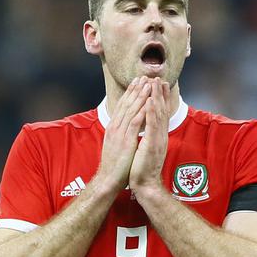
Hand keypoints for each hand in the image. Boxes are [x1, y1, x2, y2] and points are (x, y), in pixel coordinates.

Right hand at [94, 78, 152, 192]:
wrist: (108, 180)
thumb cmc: (114, 165)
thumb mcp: (116, 145)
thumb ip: (121, 134)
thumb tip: (126, 128)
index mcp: (113, 128)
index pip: (122, 106)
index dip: (130, 93)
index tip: (137, 82)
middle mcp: (115, 127)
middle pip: (126, 104)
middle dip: (135, 89)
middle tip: (143, 76)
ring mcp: (119, 133)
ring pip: (130, 110)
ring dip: (140, 96)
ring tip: (148, 83)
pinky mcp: (126, 141)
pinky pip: (134, 122)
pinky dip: (141, 111)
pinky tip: (148, 102)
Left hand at [130, 79, 170, 193]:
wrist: (144, 185)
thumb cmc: (143, 168)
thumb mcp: (147, 148)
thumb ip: (149, 137)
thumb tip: (147, 128)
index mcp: (158, 136)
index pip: (160, 113)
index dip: (160, 98)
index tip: (158, 83)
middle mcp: (160, 136)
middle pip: (161, 110)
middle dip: (159, 93)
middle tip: (159, 77)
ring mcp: (157, 140)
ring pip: (157, 115)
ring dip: (156, 97)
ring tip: (154, 83)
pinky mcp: (151, 145)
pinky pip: (152, 127)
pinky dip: (150, 113)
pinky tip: (148, 102)